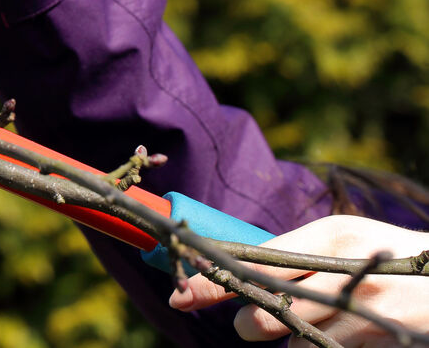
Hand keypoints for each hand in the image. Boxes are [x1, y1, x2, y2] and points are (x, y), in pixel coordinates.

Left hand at [169, 215, 428, 346]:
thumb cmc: (392, 261)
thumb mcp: (347, 243)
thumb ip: (296, 258)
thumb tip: (236, 277)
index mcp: (330, 234)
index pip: (254, 259)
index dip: (213, 281)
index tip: (179, 297)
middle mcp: (345, 268)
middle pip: (266, 310)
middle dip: (252, 323)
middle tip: (256, 322)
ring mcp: (366, 307)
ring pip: (294, 341)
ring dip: (298, 339)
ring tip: (332, 321)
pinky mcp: (385, 337)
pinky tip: (353, 336)